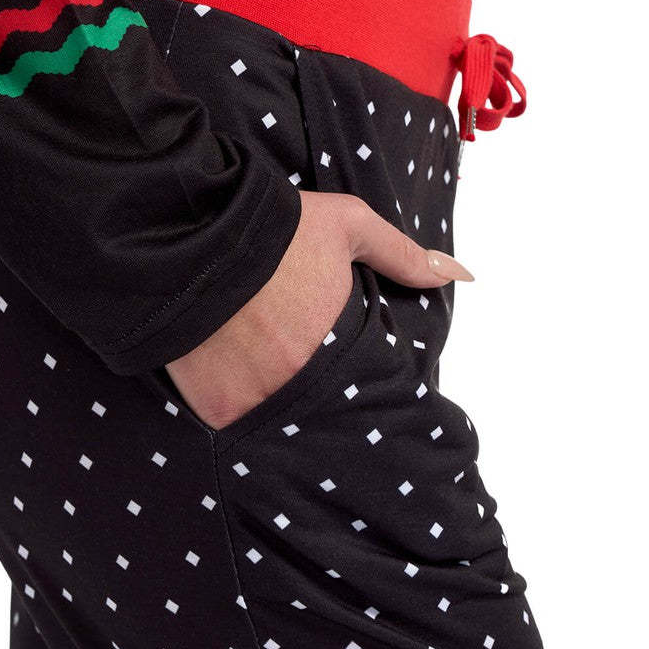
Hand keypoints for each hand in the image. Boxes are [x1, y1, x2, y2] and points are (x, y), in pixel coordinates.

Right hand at [164, 189, 473, 429]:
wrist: (193, 235)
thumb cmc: (275, 229)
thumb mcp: (346, 225)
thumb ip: (400, 253)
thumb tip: (456, 274)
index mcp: (338, 345)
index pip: (365, 382)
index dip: (359, 376)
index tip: (344, 364)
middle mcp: (300, 382)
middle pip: (322, 407)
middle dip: (318, 394)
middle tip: (304, 372)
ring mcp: (256, 401)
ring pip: (279, 420)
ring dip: (277, 404)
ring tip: (269, 379)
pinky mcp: (216, 409)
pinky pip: (234, 423)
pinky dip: (237, 408)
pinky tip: (235, 384)